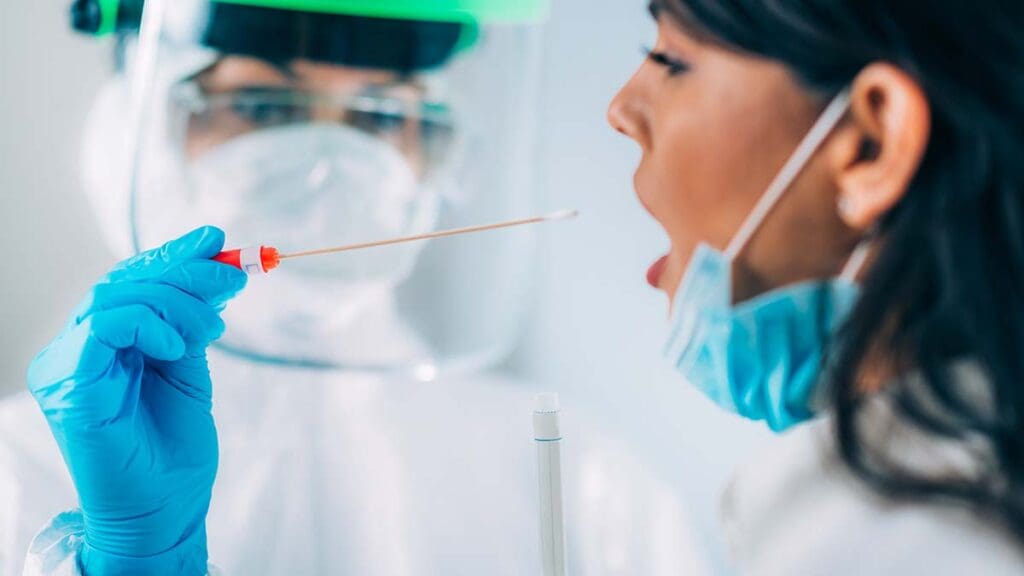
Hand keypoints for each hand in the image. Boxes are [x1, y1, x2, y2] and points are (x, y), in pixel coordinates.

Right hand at [28, 226, 245, 574]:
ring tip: (212, 329)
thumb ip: (193, 320)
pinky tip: (176, 347)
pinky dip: (147, 325)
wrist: (167, 507)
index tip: (217, 239)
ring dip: (176, 302)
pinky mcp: (68, 385)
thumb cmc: (175, 447)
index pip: (131, 281)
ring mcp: (67, 366)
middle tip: (233, 277)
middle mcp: (79, 349)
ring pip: (115, 296)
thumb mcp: (191, 367)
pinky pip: (103, 327)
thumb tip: (217, 267)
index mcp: (105, 343)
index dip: (173, 255)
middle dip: (184, 272)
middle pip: (124, 282)